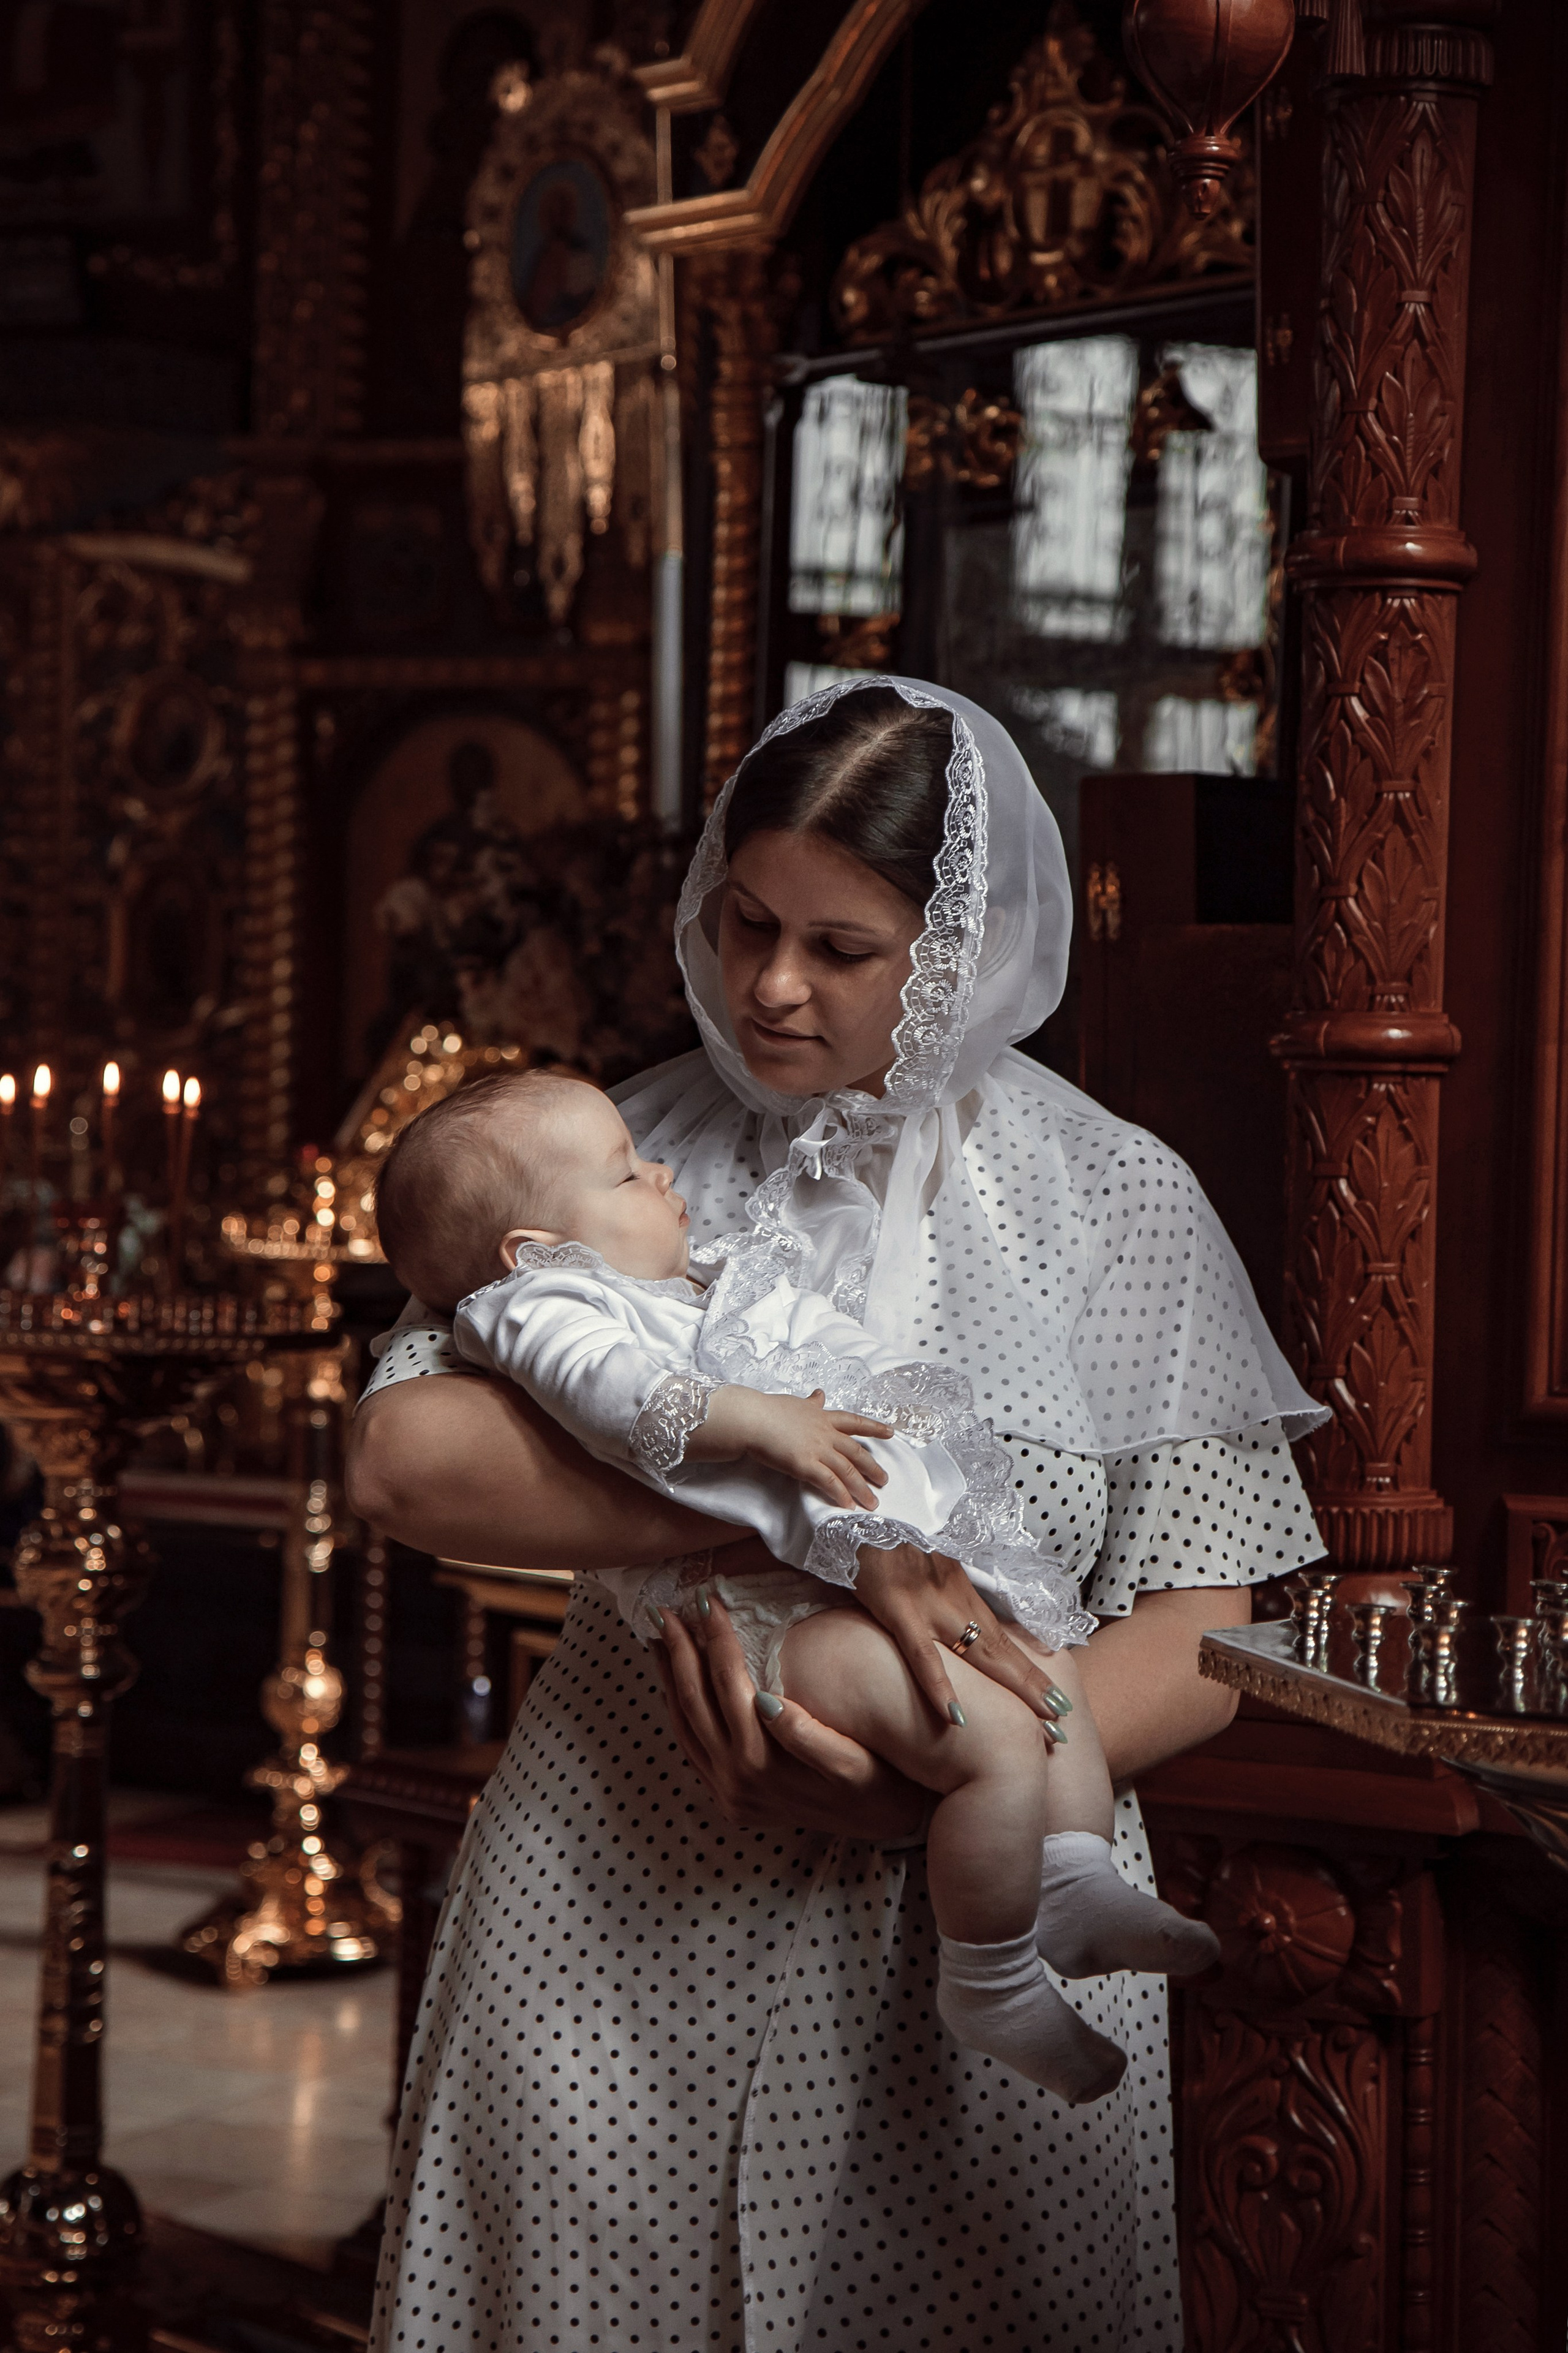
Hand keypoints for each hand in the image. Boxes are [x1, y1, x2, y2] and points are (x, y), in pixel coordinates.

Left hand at [649, 1590, 929, 1841]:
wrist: (883, 1824)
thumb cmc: (877, 1782)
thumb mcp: (852, 1762)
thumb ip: (808, 1735)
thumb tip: (765, 1700)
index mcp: (763, 1764)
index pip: (728, 1684)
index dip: (716, 1638)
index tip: (708, 1600)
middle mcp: (736, 1781)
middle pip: (695, 1701)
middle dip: (680, 1650)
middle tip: (666, 1610)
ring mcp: (727, 1792)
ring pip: (684, 1724)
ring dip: (671, 1677)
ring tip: (662, 1638)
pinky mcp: (727, 1799)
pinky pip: (691, 1747)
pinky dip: (679, 1710)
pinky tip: (677, 1684)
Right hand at [695, 1385, 892, 1508]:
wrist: (752, 1418)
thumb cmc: (769, 1410)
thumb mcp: (796, 1403)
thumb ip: (811, 1403)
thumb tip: (820, 1394)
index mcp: (823, 1417)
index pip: (854, 1422)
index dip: (874, 1428)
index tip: (890, 1432)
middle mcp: (825, 1433)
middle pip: (856, 1452)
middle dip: (873, 1467)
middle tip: (885, 1480)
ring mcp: (817, 1449)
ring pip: (847, 1470)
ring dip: (861, 1488)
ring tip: (873, 1502)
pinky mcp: (805, 1465)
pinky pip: (828, 1482)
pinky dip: (840, 1494)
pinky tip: (848, 1505)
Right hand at [851, 1544, 1071, 1730]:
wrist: (864, 1506)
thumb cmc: (885, 1539)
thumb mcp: (920, 1570)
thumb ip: (935, 1596)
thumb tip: (946, 1628)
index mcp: (959, 1593)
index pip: (1003, 1638)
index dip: (1030, 1669)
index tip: (1056, 1698)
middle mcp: (955, 1600)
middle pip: (1003, 1649)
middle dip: (1036, 1685)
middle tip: (1065, 1719)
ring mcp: (930, 1605)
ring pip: (981, 1652)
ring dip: (1016, 1685)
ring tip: (1046, 1719)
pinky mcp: (900, 1609)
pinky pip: (922, 1654)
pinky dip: (940, 1685)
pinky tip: (955, 1716)